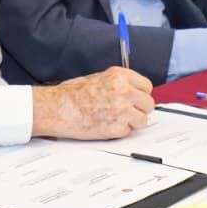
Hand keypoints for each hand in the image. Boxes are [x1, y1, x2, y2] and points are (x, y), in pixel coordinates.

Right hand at [32, 66, 153, 139]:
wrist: (57, 108)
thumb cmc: (72, 94)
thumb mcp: (99, 78)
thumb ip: (119, 83)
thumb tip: (134, 92)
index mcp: (120, 76)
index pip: (147, 86)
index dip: (141, 94)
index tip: (136, 99)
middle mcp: (124, 91)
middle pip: (148, 104)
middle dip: (139, 109)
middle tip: (127, 112)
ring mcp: (122, 110)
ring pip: (142, 120)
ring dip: (132, 122)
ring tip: (115, 119)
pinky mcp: (117, 127)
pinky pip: (128, 131)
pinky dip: (119, 131)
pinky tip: (105, 125)